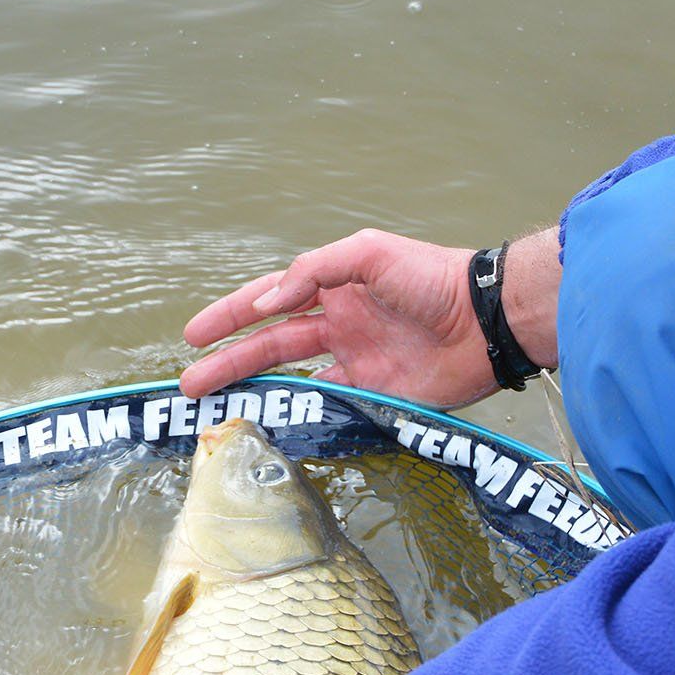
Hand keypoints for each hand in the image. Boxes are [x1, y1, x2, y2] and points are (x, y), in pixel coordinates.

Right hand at [180, 228, 561, 407]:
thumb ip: (312, 273)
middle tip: (190, 384)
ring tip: (216, 404)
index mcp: (332, 286)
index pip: (268, 301)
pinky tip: (270, 421)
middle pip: (270, 344)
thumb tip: (267, 304)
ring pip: (290, 377)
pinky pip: (326, 404)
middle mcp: (337, 323)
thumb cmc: (431, 278)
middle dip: (228, 362)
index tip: (193, 336)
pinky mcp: (373, 393)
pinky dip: (299, 412)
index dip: (230, 317)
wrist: (484, 321)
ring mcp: (353, 360)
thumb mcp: (367, 254)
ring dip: (253, 389)